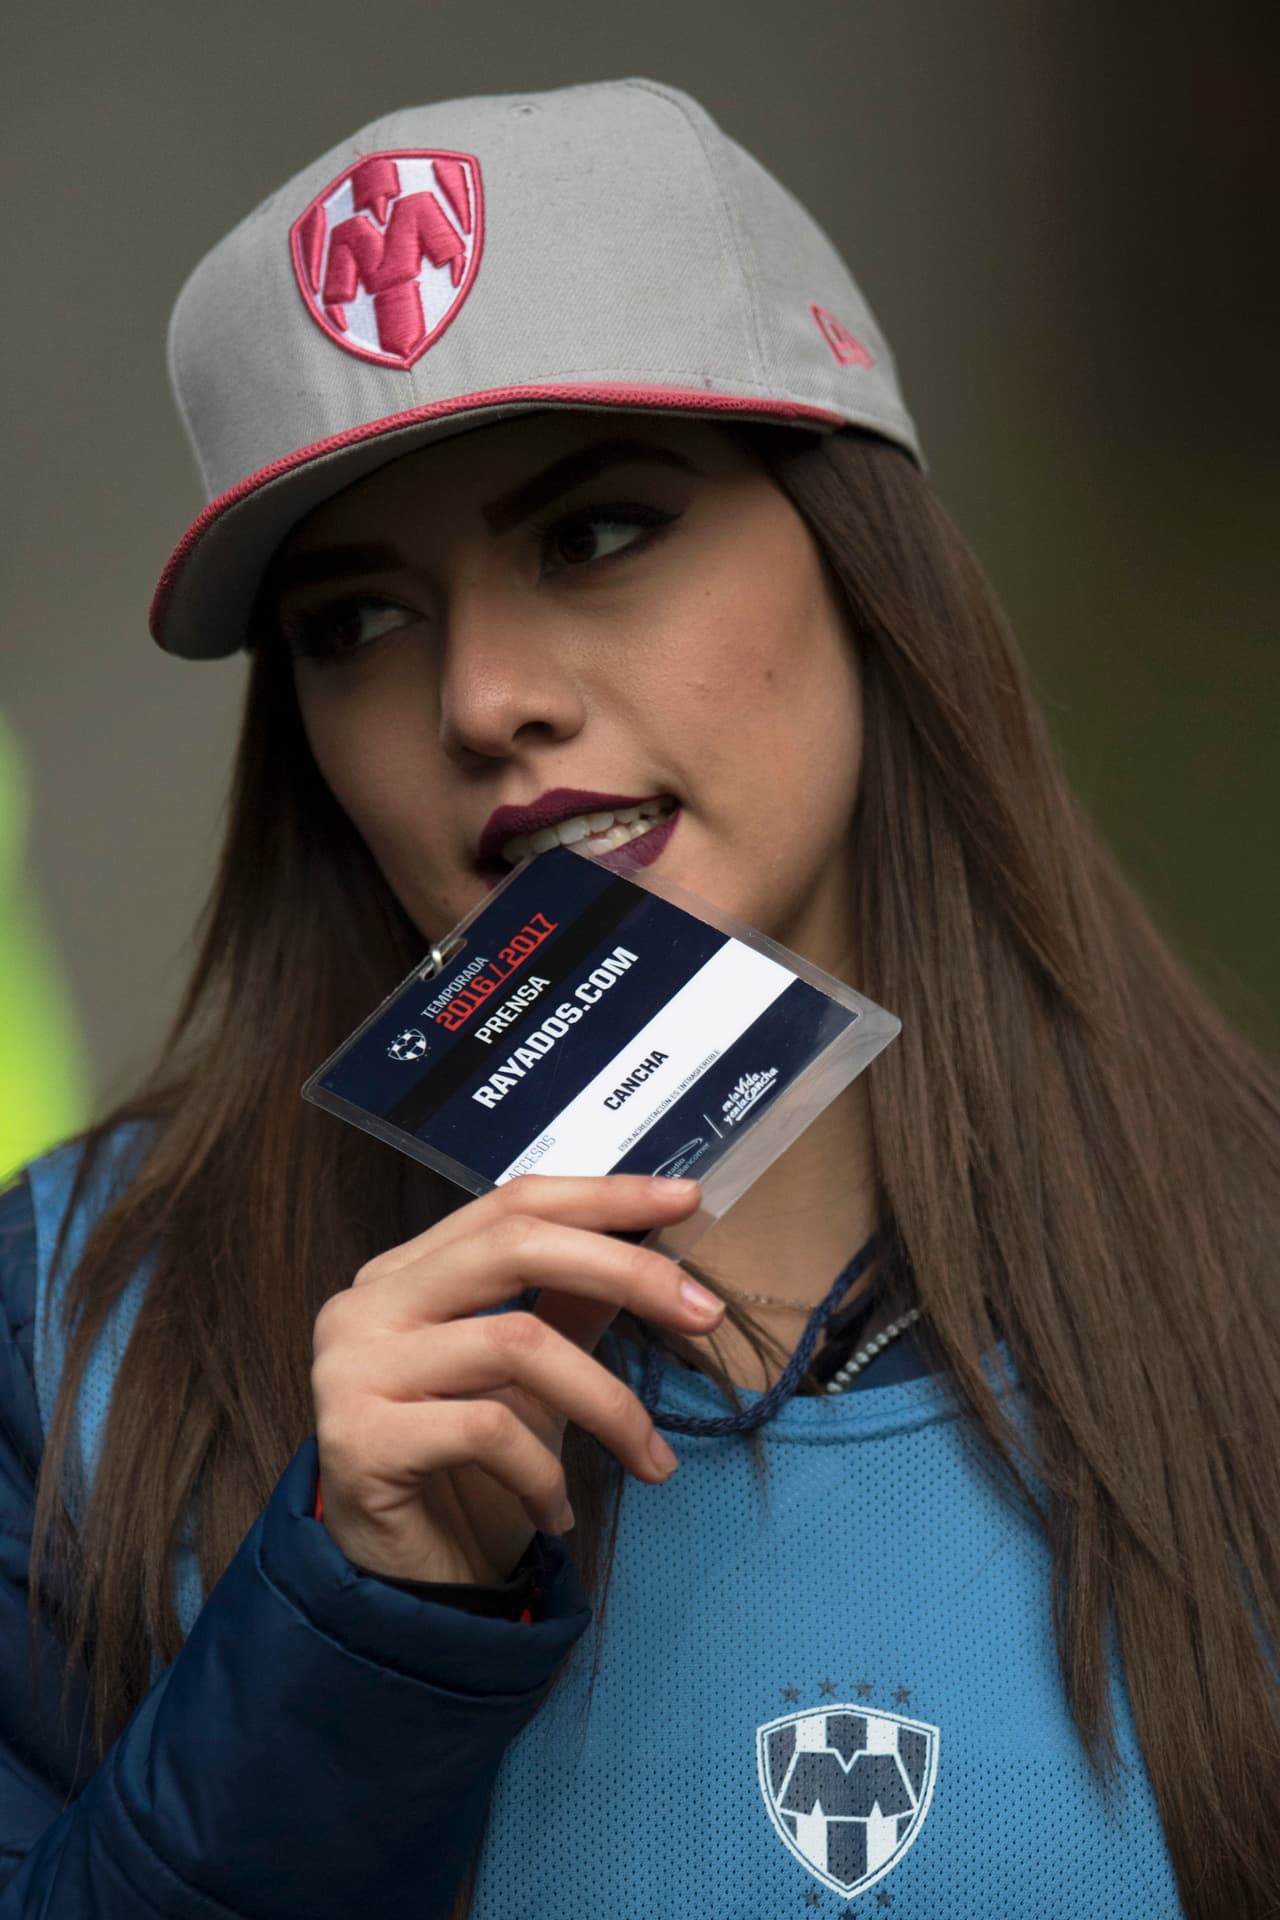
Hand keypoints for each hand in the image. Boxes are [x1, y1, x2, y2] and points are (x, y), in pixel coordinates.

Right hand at [311, 1174, 722, 1585]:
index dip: (603, 1196)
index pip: (512, 1203)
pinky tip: (557, 1513)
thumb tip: (649, 1241)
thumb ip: (570, 1306)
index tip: (687, 1200)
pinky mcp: (359, 1439)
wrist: (398, 1589)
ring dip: (607, 1404)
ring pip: (516, 1344)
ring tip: (650, 1460)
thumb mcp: (532, 1382)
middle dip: (626, 1273)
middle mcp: (367, 1304)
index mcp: (405, 1272)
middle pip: (515, 1248)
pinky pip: (489, 1430)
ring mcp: (352, 1368)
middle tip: (707, 1313)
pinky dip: (545, 1474)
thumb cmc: (465, 1477)